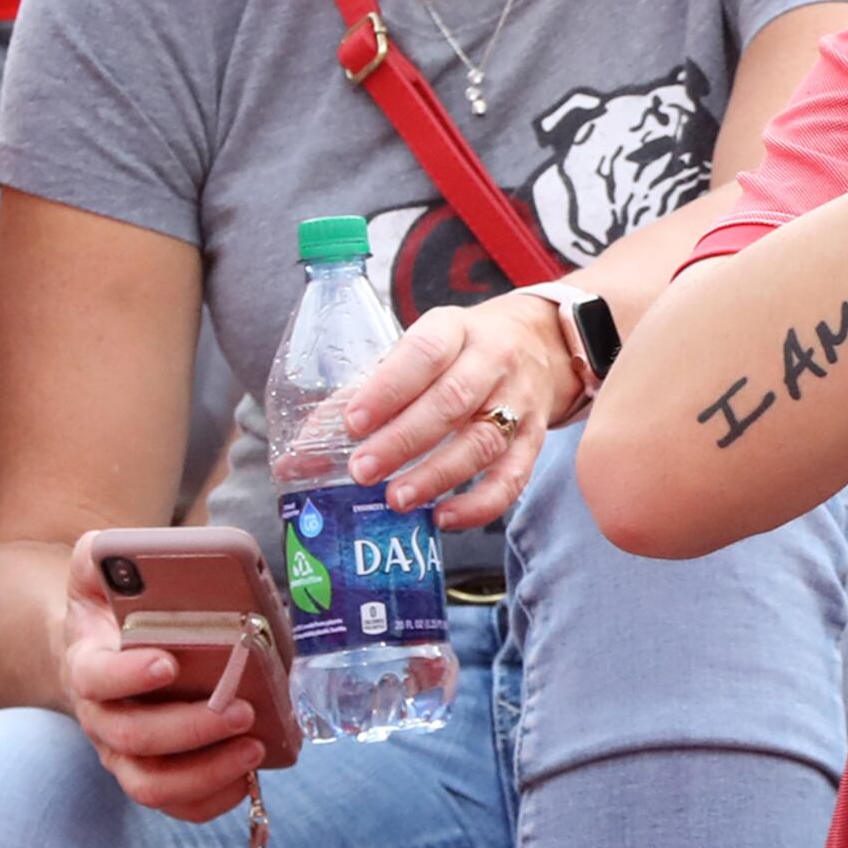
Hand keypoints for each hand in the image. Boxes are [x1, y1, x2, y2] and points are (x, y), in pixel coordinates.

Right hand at [60, 536, 264, 825]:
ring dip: (206, 772)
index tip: (168, 663)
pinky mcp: (155, 772)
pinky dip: (213, 798)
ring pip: (150, 784)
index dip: (127, 675)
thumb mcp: (99, 569)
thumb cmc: (111, 605)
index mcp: (87, 663)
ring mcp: (125, 752)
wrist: (101, 645)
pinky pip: (178, 803)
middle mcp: (101, 716)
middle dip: (188, 728)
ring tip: (254, 746)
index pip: (94, 678)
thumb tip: (121, 548)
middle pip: (130, 739)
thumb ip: (105, 553)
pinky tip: (248, 773)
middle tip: (241, 709)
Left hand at [337, 296, 584, 534]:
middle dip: (404, 439)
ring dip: (437, 474)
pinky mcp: (535, 439)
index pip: (423, 355)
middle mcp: (493, 362)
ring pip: (482, 441)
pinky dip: (480, 503)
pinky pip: (513, 476)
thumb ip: (367, 392)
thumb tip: (302, 452)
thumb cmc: (462, 350)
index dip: (388, 389)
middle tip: (363, 470)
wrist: (545, 343)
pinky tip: (445, 517)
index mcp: (455, 330)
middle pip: (452, 401)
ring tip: (396, 499)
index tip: (354, 422)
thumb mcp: (422, 348)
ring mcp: (519, 402)